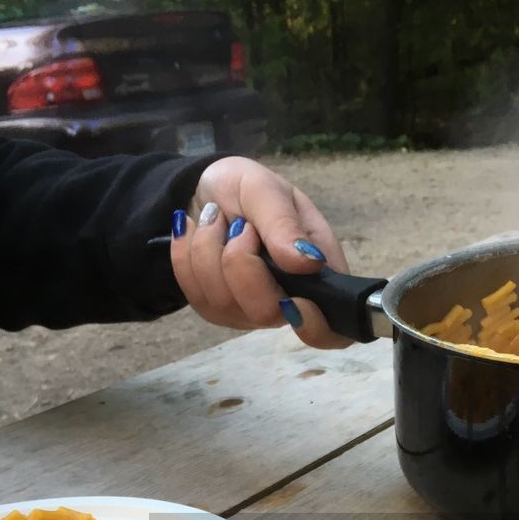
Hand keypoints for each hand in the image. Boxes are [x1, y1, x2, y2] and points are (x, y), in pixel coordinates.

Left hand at [170, 156, 351, 348]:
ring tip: (214, 218)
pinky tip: (194, 232)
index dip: (317, 328)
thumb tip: (307, 264)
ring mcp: (250, 311)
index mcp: (318, 275)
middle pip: (266, 313)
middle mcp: (288, 301)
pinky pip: (196, 296)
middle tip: (240, 225)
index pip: (332, 330)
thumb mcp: (267, 189)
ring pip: (224, 304)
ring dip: (208, 250)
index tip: (293, 299)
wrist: (204, 190)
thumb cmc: (247, 189)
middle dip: (240, 262)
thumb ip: (285, 224)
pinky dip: (186, 256)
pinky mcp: (216, 311)